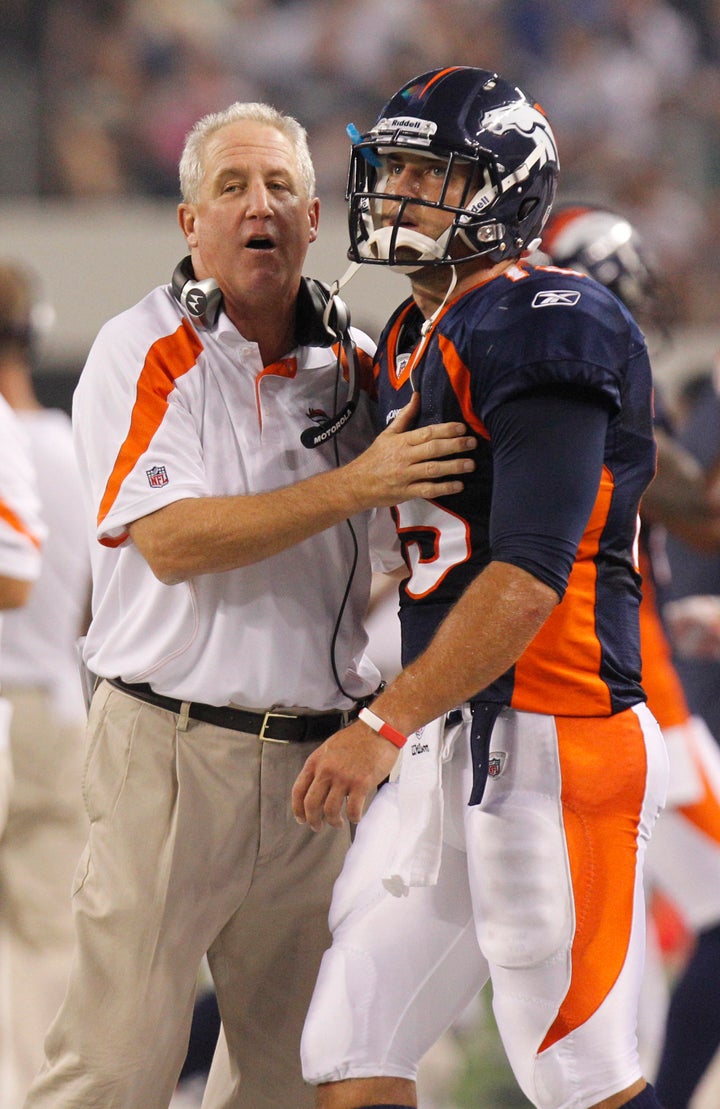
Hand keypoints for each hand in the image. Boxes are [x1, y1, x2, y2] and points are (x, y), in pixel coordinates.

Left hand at [292, 720, 399, 830]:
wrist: (378, 729)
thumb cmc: (357, 738)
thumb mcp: (330, 748)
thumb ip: (321, 766)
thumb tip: (318, 787)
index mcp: (316, 761)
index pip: (298, 790)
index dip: (297, 809)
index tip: (301, 818)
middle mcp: (326, 771)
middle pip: (311, 804)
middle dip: (313, 820)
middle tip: (317, 826)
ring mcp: (343, 778)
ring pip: (330, 810)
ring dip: (333, 821)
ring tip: (338, 823)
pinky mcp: (361, 784)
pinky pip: (353, 809)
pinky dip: (353, 817)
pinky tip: (355, 817)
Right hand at [344, 392, 475, 509]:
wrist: (356, 484)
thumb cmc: (375, 458)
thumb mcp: (388, 434)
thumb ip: (405, 416)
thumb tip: (416, 396)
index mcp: (402, 441)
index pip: (427, 432)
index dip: (446, 430)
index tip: (462, 428)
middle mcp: (405, 457)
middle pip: (433, 449)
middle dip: (455, 445)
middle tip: (473, 443)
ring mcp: (406, 475)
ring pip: (433, 469)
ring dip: (453, 467)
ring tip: (471, 464)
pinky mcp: (406, 492)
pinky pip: (428, 490)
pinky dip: (444, 488)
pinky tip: (458, 485)